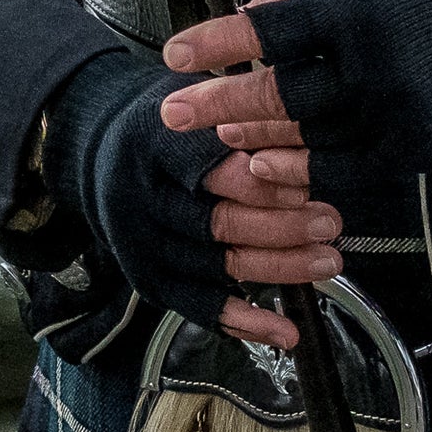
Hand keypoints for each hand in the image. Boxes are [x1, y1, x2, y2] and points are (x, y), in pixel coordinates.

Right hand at [42, 52, 339, 343]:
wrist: (101, 154)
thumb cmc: (165, 125)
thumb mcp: (191, 100)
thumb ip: (236, 117)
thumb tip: (305, 136)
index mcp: (148, 142)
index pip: (208, 167)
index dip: (260, 180)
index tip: (307, 183)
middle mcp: (138, 198)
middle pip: (217, 222)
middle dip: (283, 226)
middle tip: (330, 221)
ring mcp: (142, 246)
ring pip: (218, 267)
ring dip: (279, 268)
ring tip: (326, 260)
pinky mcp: (149, 282)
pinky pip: (202, 308)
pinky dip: (247, 323)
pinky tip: (286, 332)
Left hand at [184, 0, 431, 184]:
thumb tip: (253, 11)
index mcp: (357, 10)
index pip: (270, 29)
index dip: (217, 43)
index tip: (172, 54)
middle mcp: (373, 67)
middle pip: (278, 95)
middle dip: (218, 103)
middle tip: (174, 111)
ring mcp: (395, 115)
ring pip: (306, 140)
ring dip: (254, 138)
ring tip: (219, 132)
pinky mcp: (414, 150)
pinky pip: (343, 172)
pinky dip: (302, 170)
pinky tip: (268, 164)